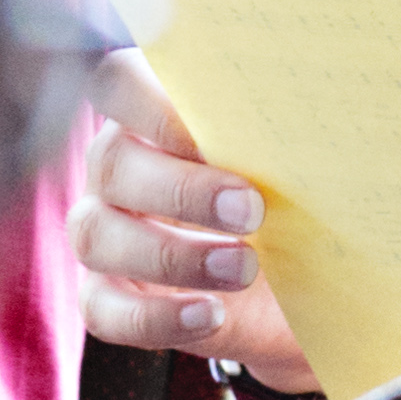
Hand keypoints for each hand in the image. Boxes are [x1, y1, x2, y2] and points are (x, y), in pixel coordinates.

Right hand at [70, 55, 322, 398]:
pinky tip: (211, 315)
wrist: (295, 292)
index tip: (214, 136)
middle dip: (182, 189)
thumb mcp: (292, 166)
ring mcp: (102, 232)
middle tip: (252, 210)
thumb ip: (277, 137)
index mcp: (151, 112)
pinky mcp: (106, 297)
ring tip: (244, 268)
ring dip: (173, 256)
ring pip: (98, 236)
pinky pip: (103, 310)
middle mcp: (116, 167)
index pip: (118, 83)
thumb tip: (302, 124)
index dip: (153, 105)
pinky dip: (156, 317)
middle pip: (113, 163)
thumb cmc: (290, 204)